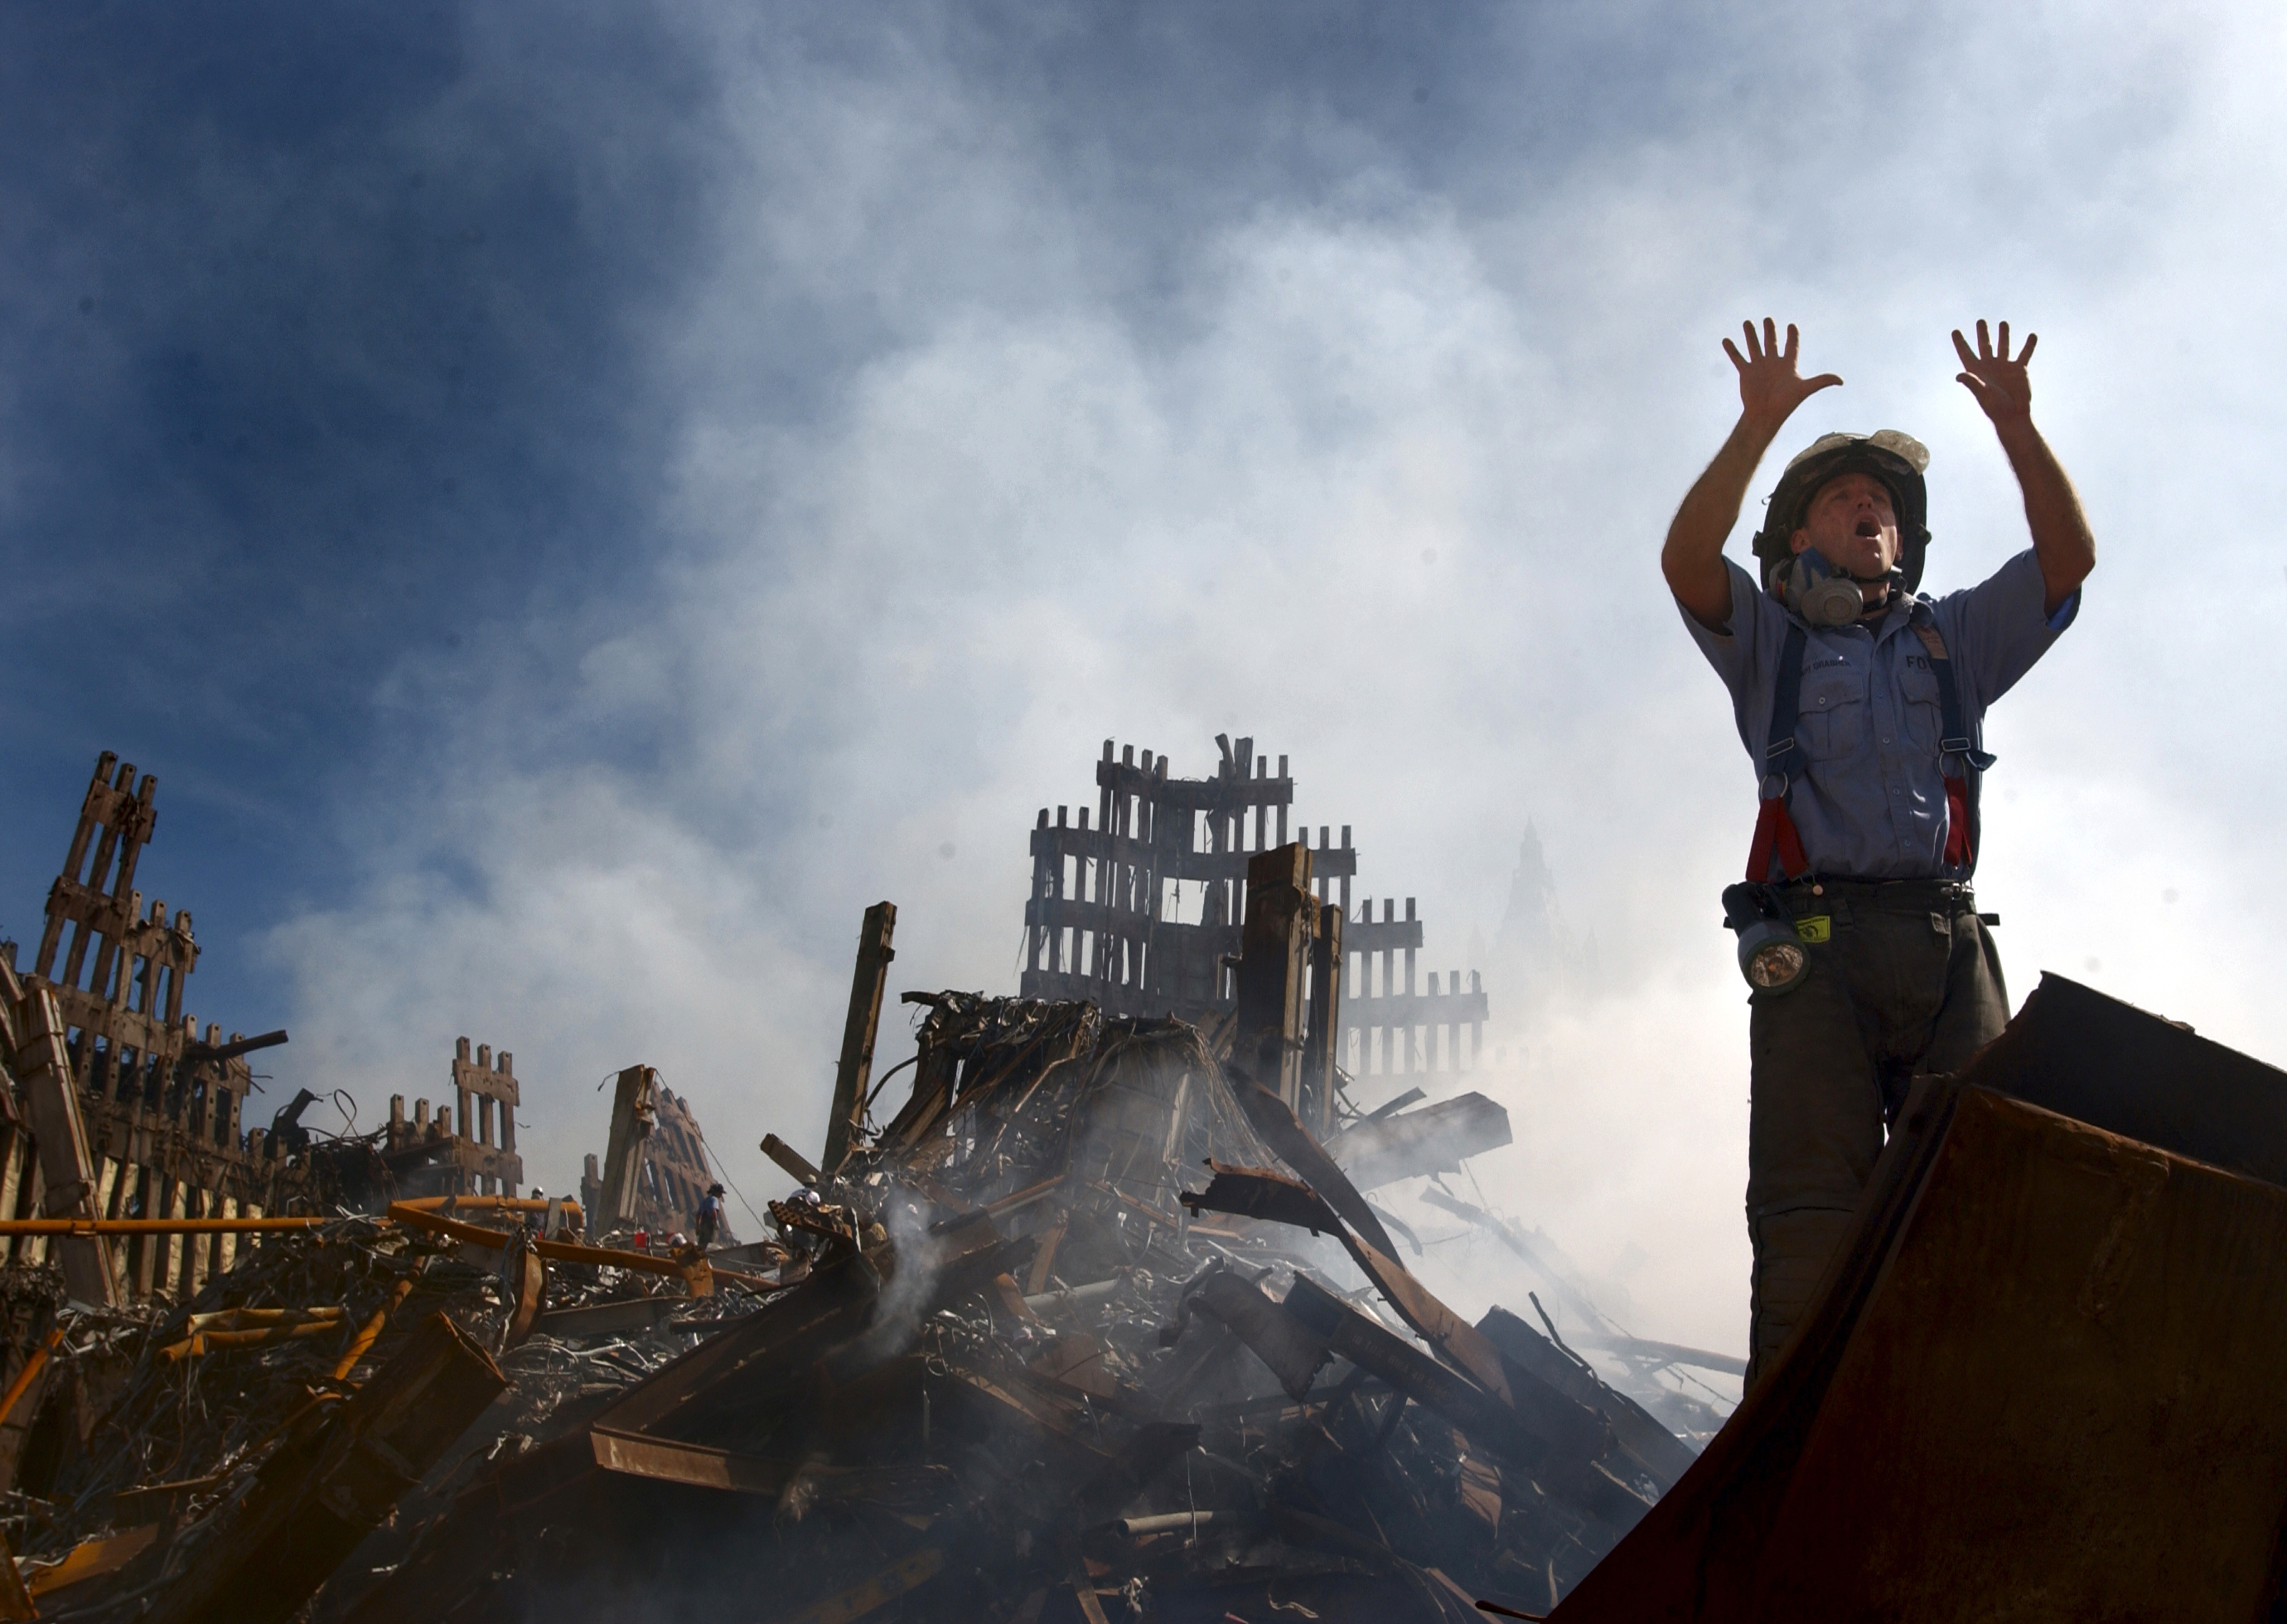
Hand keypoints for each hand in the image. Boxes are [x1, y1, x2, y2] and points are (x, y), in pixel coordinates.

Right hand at [1723, 318, 1841, 430]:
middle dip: (1770, 331)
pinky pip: (1738, 358)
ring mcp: (1759, 367)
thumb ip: (1822, 381)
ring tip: (1748, 322)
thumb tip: (1841, 380)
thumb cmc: (1785, 404)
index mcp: (1788, 365)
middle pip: (1772, 343)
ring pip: (1754, 346)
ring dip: (1751, 335)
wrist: (1764, 415)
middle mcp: (1773, 364)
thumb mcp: (1805, 389)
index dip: (1793, 336)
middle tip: (1768, 319)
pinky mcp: (1746, 372)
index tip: (1792, 326)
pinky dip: (1732, 349)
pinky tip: (1726, 340)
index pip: (1792, 346)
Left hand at [1952, 319, 2035, 427]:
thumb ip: (1972, 383)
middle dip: (1982, 333)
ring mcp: (2005, 367)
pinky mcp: (2019, 369)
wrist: (2014, 416)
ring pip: (2004, 346)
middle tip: (1980, 321)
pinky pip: (2025, 353)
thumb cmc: (1995, 408)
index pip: (1966, 353)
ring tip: (2003, 323)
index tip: (1955, 331)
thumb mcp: (1983, 393)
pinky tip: (2031, 335)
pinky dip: (2029, 345)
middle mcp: (1990, 366)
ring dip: (2003, 335)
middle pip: (1984, 346)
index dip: (1960, 342)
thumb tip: (1959, 375)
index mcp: (1977, 371)